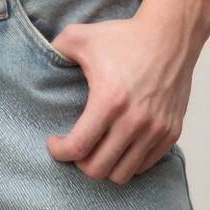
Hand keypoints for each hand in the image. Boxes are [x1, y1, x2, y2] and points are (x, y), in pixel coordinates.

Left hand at [46, 0, 202, 182]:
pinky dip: (128, 162)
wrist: (171, 35)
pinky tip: (119, 145)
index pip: (78, 148)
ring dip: (105, 166)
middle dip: (79, 162)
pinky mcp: (171, 132)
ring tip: (97, 149)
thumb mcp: (81, 36)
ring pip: (122, 174)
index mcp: (109, 101)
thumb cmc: (125, 37)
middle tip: (76, 146)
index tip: (54, 142)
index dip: (59, 151)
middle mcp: (135, 120)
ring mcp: (156, 129)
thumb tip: (38, 62)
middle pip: (98, 169)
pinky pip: (145, 165)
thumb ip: (54, 49)